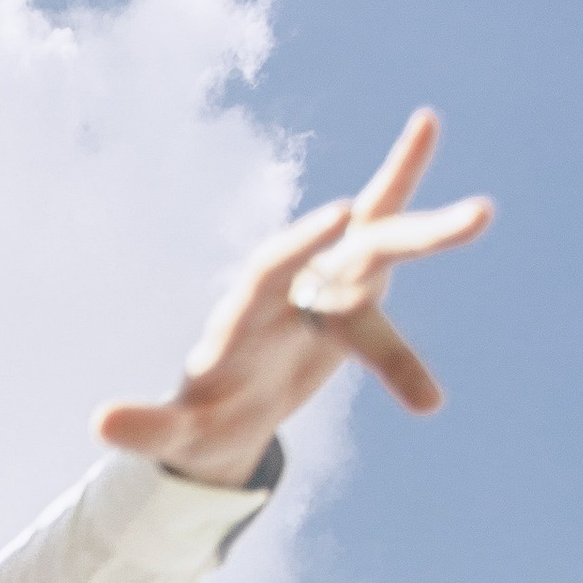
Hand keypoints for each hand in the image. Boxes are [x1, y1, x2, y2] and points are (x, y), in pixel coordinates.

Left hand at [96, 109, 492, 488]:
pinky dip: (410, 199)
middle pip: (339, 258)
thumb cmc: (202, 423)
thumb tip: (98, 424)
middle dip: (382, 238)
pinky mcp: (349, 291)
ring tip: (484, 213)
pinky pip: (384, 242)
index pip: (271, 273)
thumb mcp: (175, 434)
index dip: (301, 247)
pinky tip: (442, 147)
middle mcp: (287, 290)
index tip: (340, 217)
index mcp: (242, 319)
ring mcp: (321, 286)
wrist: (226, 412)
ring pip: (377, 252)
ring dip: (427, 236)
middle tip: (439, 216)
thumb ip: (147, 427)